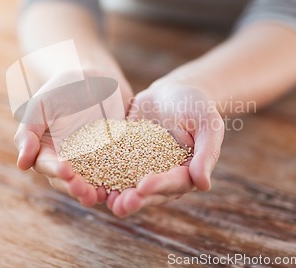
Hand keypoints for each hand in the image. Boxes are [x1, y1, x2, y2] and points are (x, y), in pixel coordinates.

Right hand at [14, 69, 132, 206]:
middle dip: (76, 187)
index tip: (65, 171)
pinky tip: (124, 188)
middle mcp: (68, 162)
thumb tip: (22, 164)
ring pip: (91, 184)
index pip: (48, 166)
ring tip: (102, 196)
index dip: (56, 171)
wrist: (98, 79)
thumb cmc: (64, 88)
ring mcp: (92, 163)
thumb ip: (29, 131)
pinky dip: (118, 184)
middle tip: (84, 190)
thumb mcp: (42, 104)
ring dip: (95, 193)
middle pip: (69, 182)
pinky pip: (116, 175)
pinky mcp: (114, 160)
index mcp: (47, 151)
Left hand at [107, 83, 223, 216]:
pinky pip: (112, 169)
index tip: (144, 185)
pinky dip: (101, 176)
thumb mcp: (208, 124)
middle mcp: (162, 177)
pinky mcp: (124, 159)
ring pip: (129, 187)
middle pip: (149, 193)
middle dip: (134, 199)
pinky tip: (87, 179)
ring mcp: (142, 169)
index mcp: (185, 173)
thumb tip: (204, 184)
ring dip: (116, 195)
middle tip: (120, 204)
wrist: (171, 92)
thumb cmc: (196, 106)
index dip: (159, 186)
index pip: (174, 183)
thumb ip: (207, 152)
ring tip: (103, 199)